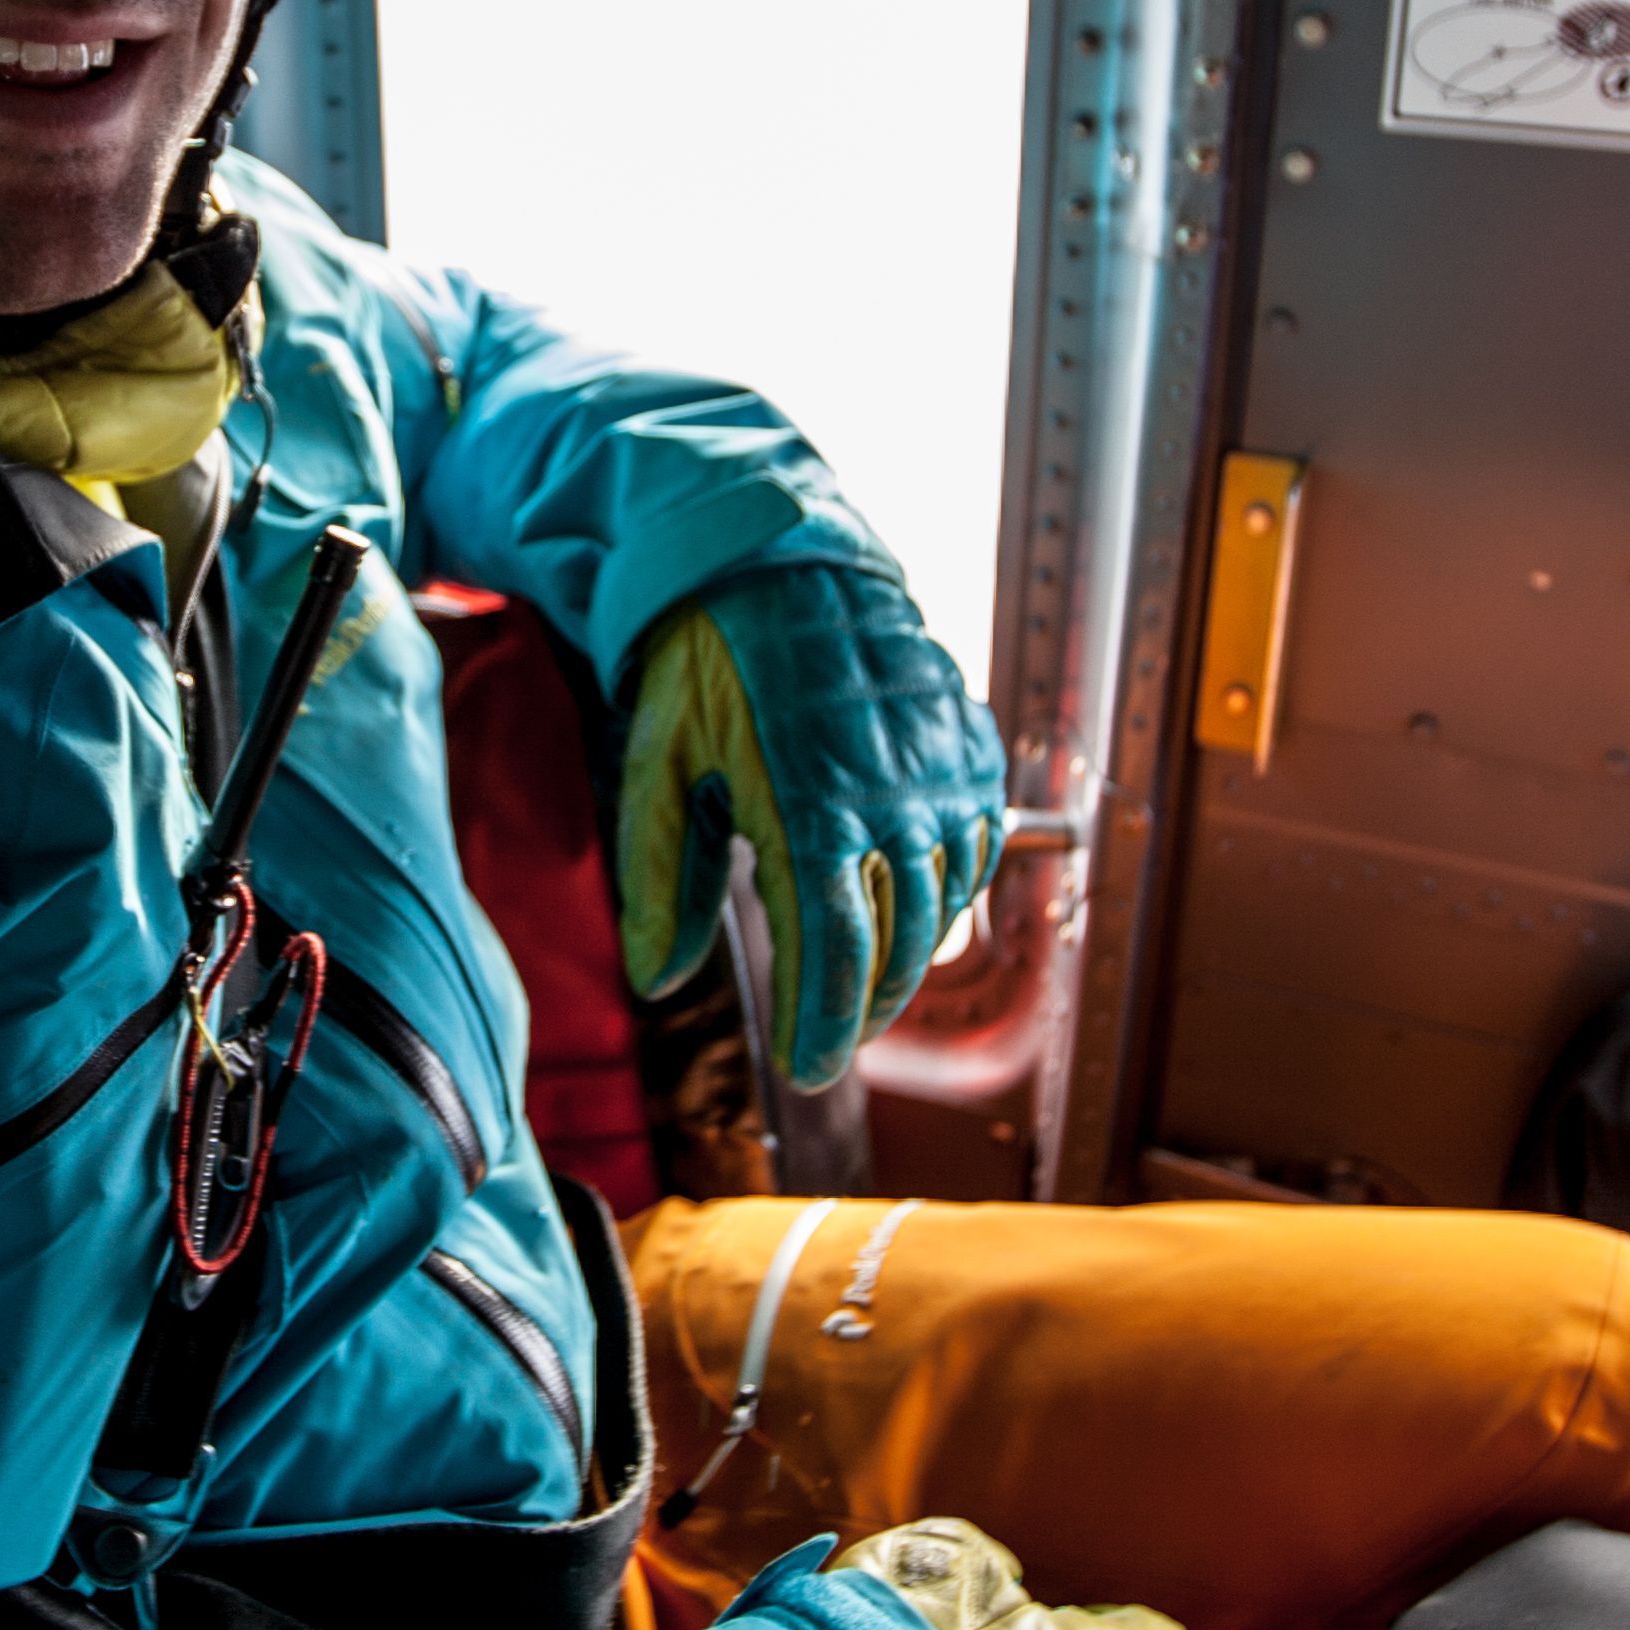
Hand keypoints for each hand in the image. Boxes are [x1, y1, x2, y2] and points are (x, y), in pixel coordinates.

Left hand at [617, 560, 1001, 1091]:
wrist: (780, 560)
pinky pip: (975, 847)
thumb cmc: (708, 666)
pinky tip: (908, 906)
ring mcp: (943, 773)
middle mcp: (896, 801)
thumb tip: (655, 977)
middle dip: (861, 1010)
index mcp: (815, 812)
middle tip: (828, 1042)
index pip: (834, 959)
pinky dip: (946, 891)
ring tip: (862, 988)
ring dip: (905, 960)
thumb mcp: (660, 769)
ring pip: (942, 906)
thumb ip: (660, 881)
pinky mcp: (968, 748)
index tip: (806, 1069)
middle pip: (896, 948)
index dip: (824, 1028)